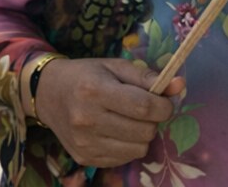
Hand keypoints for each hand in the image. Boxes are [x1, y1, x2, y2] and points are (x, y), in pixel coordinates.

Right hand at [35, 57, 182, 167]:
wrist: (48, 94)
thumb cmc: (85, 74)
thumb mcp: (113, 66)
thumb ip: (146, 76)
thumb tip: (180, 85)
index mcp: (95, 90)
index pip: (144, 107)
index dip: (163, 106)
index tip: (164, 101)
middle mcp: (88, 119)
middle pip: (144, 131)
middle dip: (152, 120)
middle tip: (142, 108)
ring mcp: (85, 143)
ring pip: (138, 149)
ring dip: (141, 135)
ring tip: (128, 120)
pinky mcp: (84, 158)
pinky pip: (124, 159)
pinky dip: (127, 146)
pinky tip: (115, 131)